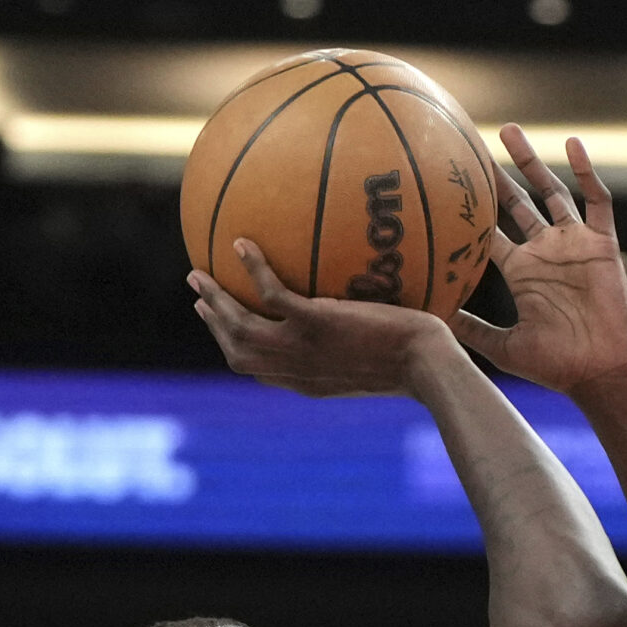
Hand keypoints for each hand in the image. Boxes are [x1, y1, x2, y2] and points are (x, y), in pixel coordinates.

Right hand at [190, 239, 455, 395]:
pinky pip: (271, 294)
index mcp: (310, 383)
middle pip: (238, 353)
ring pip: (240, 326)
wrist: (428, 367)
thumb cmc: (418, 363)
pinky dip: (252, 268)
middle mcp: (299, 371)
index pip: (260, 372)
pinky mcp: (316, 324)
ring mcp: (304, 348)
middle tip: (197, 298)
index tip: (224, 327)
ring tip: (198, 272)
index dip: (235, 350)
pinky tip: (242, 243)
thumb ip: (358, 347)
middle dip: (213, 326)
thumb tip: (362, 318)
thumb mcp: (381, 362)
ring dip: (214, 299)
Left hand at [452, 127, 626, 400]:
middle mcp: (546, 253)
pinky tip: (574, 145)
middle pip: (518, 204)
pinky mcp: (601, 245)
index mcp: (523, 273)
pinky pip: (597, 201)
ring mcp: (574, 245)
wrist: (603, 374)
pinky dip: (587, 173)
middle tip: (473, 144)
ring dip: (533, 162)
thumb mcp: (504, 348)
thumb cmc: (557, 367)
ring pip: (552, 192)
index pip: (492, 232)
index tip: (451, 186)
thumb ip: (471, 329)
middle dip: (498, 175)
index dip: (474, 210)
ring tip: (509, 132)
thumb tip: (430, 318)